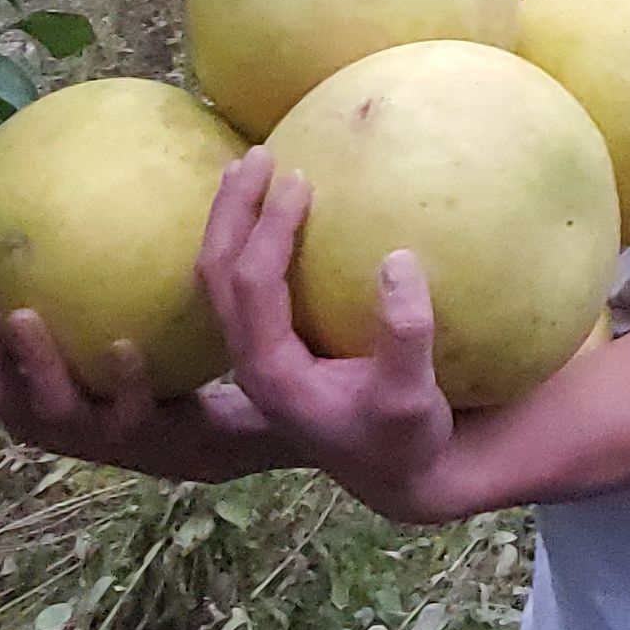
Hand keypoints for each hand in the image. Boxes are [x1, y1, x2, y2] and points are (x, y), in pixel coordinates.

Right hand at [0, 281, 284, 483]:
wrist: (233, 423)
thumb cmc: (164, 361)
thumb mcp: (125, 315)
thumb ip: (97, 275)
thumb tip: (78, 183)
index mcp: (39, 393)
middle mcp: (58, 422)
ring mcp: (100, 438)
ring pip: (52, 409)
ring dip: (35, 363)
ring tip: (22, 317)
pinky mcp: (149, 444)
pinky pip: (130, 413)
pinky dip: (122, 382)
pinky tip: (126, 347)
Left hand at [196, 148, 463, 518]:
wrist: (392, 475)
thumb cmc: (404, 440)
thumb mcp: (414, 400)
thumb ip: (407, 337)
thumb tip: (398, 259)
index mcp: (272, 372)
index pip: (253, 285)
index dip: (269, 230)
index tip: (301, 181)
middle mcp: (249, 360)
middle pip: (215, 273)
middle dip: (231, 211)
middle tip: (257, 154)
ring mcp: (253, 353)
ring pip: (217, 276)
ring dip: (229, 220)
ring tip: (248, 165)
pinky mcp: (269, 345)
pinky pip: (242, 283)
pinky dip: (247, 238)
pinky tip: (273, 206)